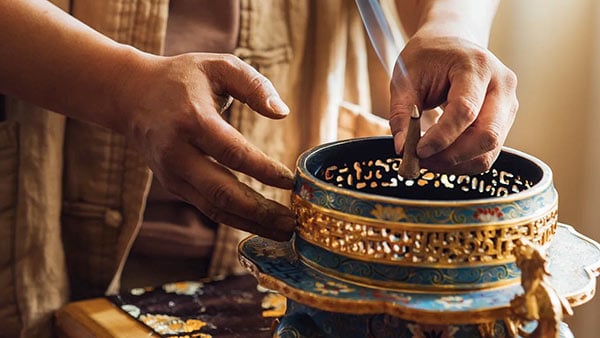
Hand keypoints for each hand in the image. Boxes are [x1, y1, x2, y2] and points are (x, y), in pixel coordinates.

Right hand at [117, 52, 295, 240]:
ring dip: (250, 223)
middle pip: (222, 191)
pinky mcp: (173, 185)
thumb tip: (282, 113)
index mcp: (192, 120)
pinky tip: (260, 223)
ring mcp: (172, 173)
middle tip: (292, 223)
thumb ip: (253, 85)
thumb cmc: (183, 78)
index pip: (232, 152)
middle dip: (259, 211)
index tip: (290, 181)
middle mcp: (178, 152)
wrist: (132, 96)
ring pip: (214, 207)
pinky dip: (235, 219)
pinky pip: (207, 207)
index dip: (263, 169)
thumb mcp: (218, 66)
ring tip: (284, 231)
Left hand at [389, 36, 517, 173]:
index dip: (441, 137)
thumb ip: (401, 113)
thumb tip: (402, 149)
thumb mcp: (405, 78)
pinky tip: (440, 156)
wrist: (453, 41)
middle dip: (451, 156)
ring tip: (426, 159)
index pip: (465, 110)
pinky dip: (462, 162)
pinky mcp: (504, 121)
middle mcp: (501, 85)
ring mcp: (508, 105)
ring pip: (489, 150)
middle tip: (420, 161)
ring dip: (456, 163)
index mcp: (477, 66)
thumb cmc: (427, 57)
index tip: (416, 151)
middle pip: (487, 135)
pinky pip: (487, 152)